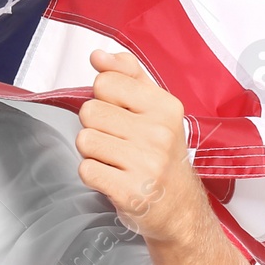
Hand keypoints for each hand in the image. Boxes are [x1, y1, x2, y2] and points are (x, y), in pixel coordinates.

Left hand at [74, 48, 210, 244]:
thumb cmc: (163, 156)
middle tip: (118, 143)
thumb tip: (98, 56)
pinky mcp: (130, 192)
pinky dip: (93, 174)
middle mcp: (159, 133)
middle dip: (96, 127)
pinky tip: (113, 177)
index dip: (104, 98)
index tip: (121, 115)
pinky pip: (86, 169)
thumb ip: (127, 76)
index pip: (105, 82)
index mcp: (165, 107)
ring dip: (93, 152)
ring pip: (84, 140)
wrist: (180, 208)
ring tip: (115, 161)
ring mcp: (146, 164)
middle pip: (90, 111)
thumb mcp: (155, 110)